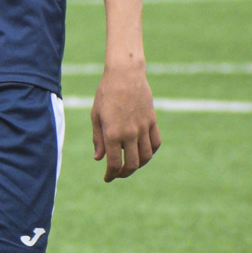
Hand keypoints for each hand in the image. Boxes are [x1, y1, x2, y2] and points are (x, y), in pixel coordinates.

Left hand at [91, 61, 159, 179]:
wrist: (125, 74)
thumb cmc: (105, 93)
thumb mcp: (96, 115)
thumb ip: (98, 139)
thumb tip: (99, 159)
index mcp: (113, 133)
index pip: (114, 163)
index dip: (111, 174)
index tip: (107, 178)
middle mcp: (130, 133)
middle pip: (132, 164)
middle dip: (124, 173)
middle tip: (118, 173)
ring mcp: (143, 127)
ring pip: (146, 156)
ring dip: (138, 165)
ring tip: (130, 164)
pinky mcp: (152, 121)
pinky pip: (156, 143)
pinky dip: (151, 152)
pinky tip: (143, 152)